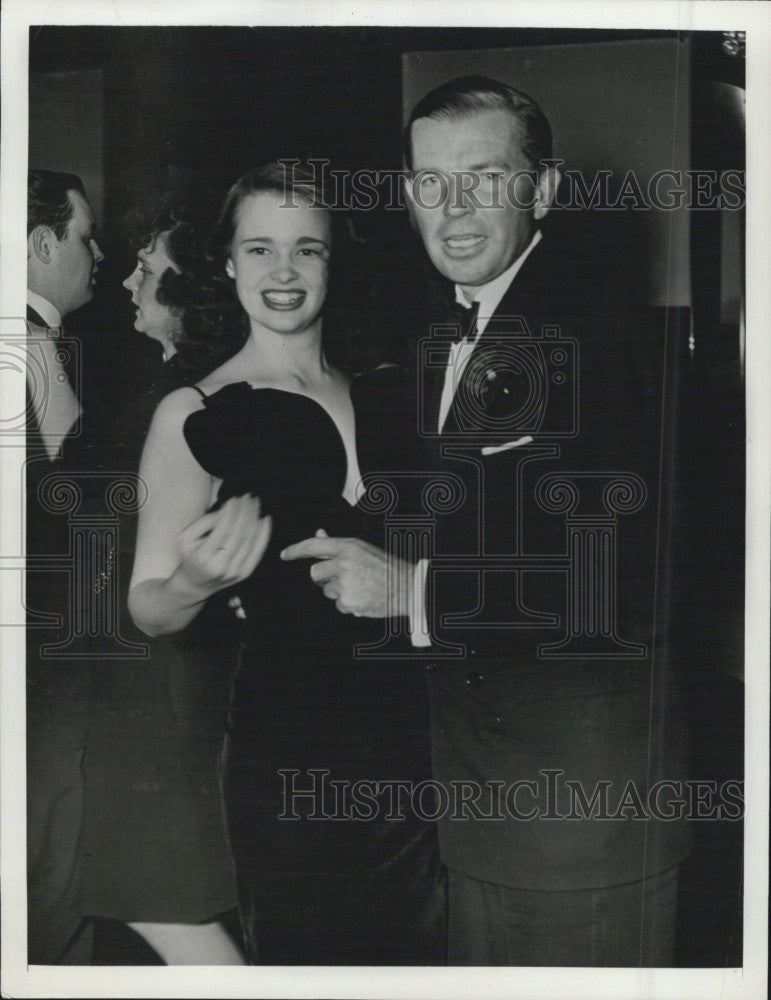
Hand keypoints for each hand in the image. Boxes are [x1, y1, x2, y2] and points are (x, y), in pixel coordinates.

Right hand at [174, 494, 271, 598]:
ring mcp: (234, 572)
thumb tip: (228, 509)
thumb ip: (205, 522)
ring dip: (254, 519)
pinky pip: (257, 552)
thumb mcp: (186, 538)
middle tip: (248, 497)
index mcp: (203, 558)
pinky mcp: (244, 574)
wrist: (194, 584)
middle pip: (238, 535)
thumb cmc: (190, 556)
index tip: (235, 498)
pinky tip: (265, 520)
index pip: (222, 530)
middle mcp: (221, 567)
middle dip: (245, 513)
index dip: (230, 513)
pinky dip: (263, 535)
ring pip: (249, 542)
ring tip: (255, 503)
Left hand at [280, 531, 413, 617]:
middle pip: (315, 573)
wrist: (406, 587)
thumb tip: (319, 533)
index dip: (296, 550)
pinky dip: (348, 603)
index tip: (285, 555)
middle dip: (324, 577)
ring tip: (360, 587)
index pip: (313, 546)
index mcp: (348, 547)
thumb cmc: (384, 566)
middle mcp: (344, 564)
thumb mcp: (362, 549)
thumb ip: (338, 545)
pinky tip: (363, 597)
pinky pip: (338, 604)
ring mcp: (345, 584)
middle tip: (343, 577)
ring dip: (338, 591)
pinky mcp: (348, 602)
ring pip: (327, 591)